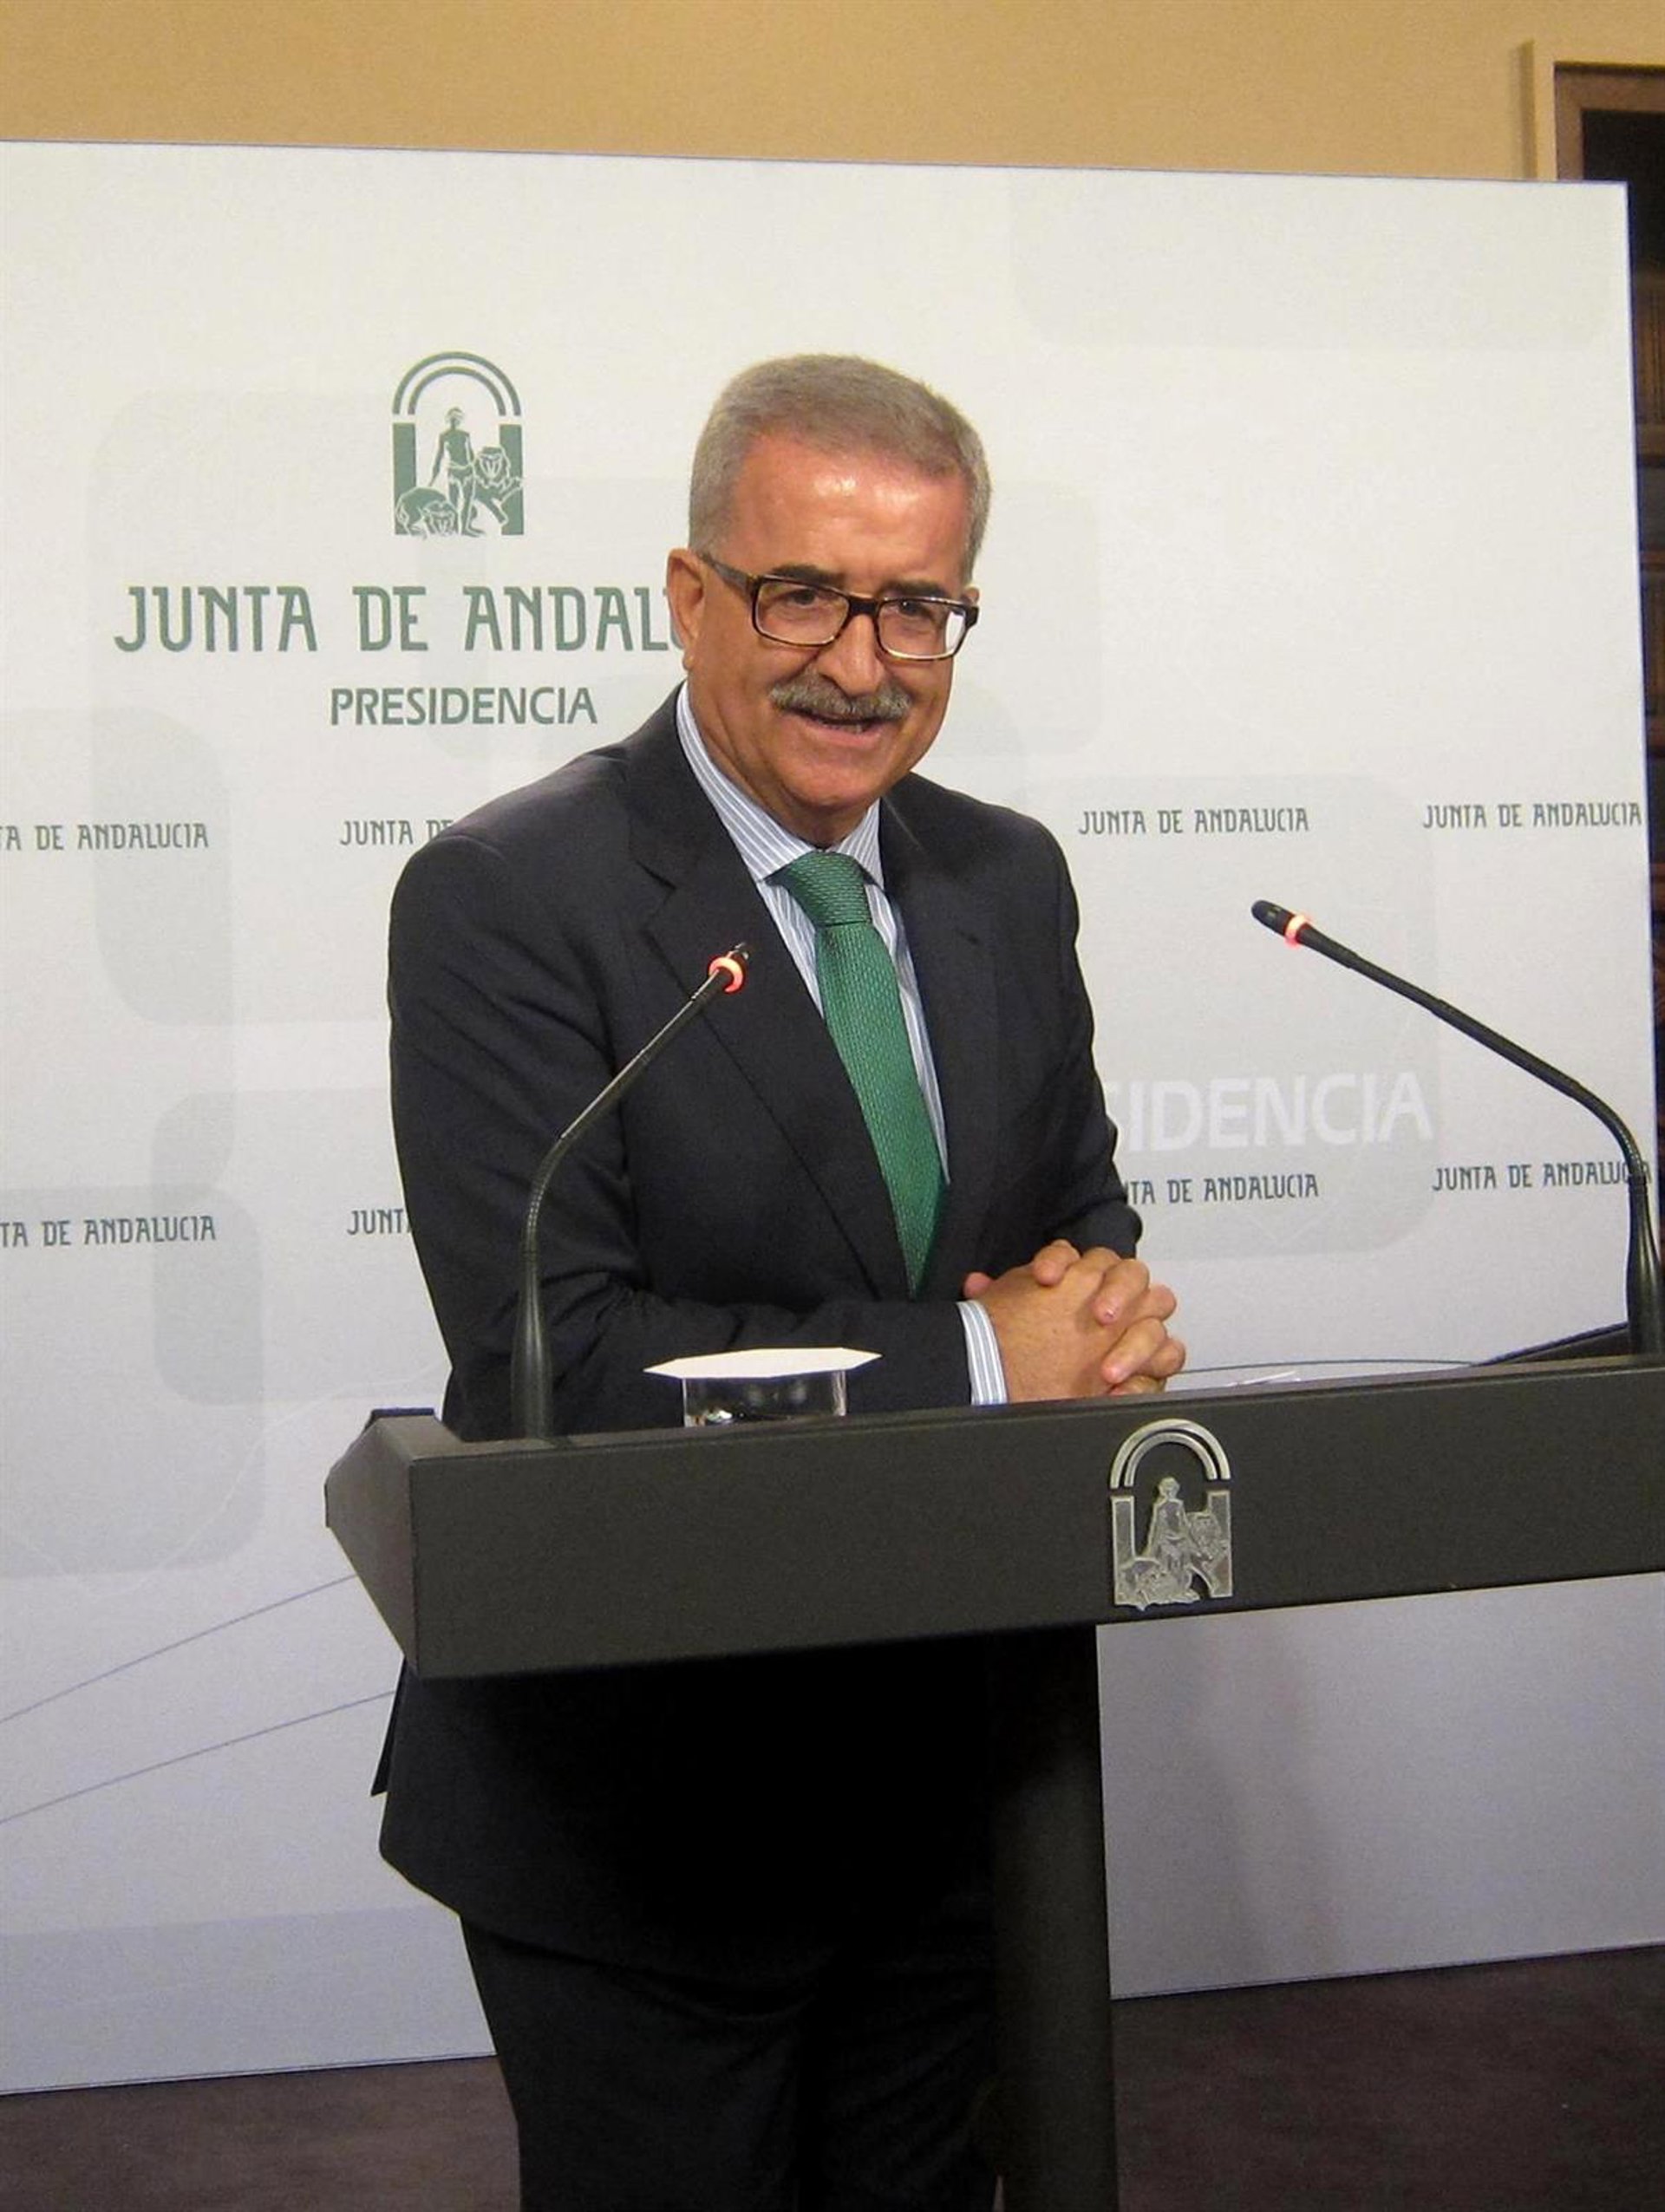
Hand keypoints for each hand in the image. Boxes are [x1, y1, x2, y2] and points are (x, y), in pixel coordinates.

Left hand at [965, 1240, 1184, 1399]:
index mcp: (1077, 1280)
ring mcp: (1134, 1329)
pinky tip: (1119, 1393)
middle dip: (1120, 1291)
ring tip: (1106, 1372)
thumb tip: (976, 1284)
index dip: (1059, 1261)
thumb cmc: (1021, 1349)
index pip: (1074, 1254)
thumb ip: (995, 1298)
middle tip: (1101, 1317)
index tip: (1043, 1278)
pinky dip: (1147, 1376)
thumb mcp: (1005, 1320)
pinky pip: (1168, 1358)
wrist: (1023, 1388)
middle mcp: (1111, 1299)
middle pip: (1134, 1274)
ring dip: (1134, 1345)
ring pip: (1157, 1317)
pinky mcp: (1149, 1363)